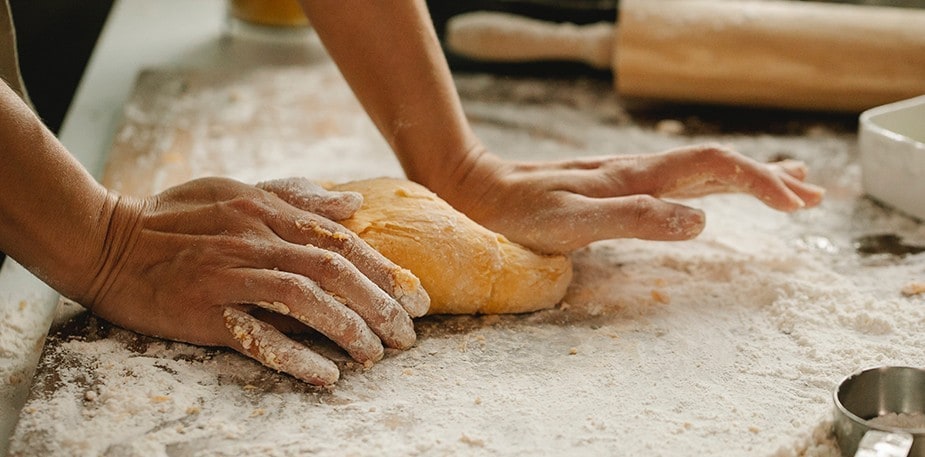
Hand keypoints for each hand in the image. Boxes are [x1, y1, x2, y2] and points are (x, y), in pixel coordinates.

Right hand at [75, 177, 428, 385]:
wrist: (104, 240)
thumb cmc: (173, 216)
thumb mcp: (235, 190)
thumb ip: (295, 197)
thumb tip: (350, 204)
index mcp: (267, 212)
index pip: (341, 241)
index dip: (386, 270)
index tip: (417, 297)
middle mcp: (255, 241)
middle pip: (334, 271)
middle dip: (381, 305)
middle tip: (409, 335)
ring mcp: (230, 276)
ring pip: (305, 300)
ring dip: (349, 329)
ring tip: (377, 355)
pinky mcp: (204, 311)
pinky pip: (258, 336)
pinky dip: (296, 355)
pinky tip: (327, 374)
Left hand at [436, 143, 824, 253]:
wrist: (479, 189)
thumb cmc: (519, 213)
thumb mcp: (572, 223)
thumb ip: (634, 219)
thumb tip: (702, 220)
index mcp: (637, 177)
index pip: (716, 167)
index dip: (761, 182)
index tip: (798, 206)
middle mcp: (639, 171)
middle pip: (719, 164)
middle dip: (769, 178)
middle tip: (813, 196)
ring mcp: (628, 177)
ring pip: (701, 169)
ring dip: (748, 177)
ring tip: (788, 187)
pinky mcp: (614, 187)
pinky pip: (676, 180)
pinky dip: (711, 183)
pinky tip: (712, 191)